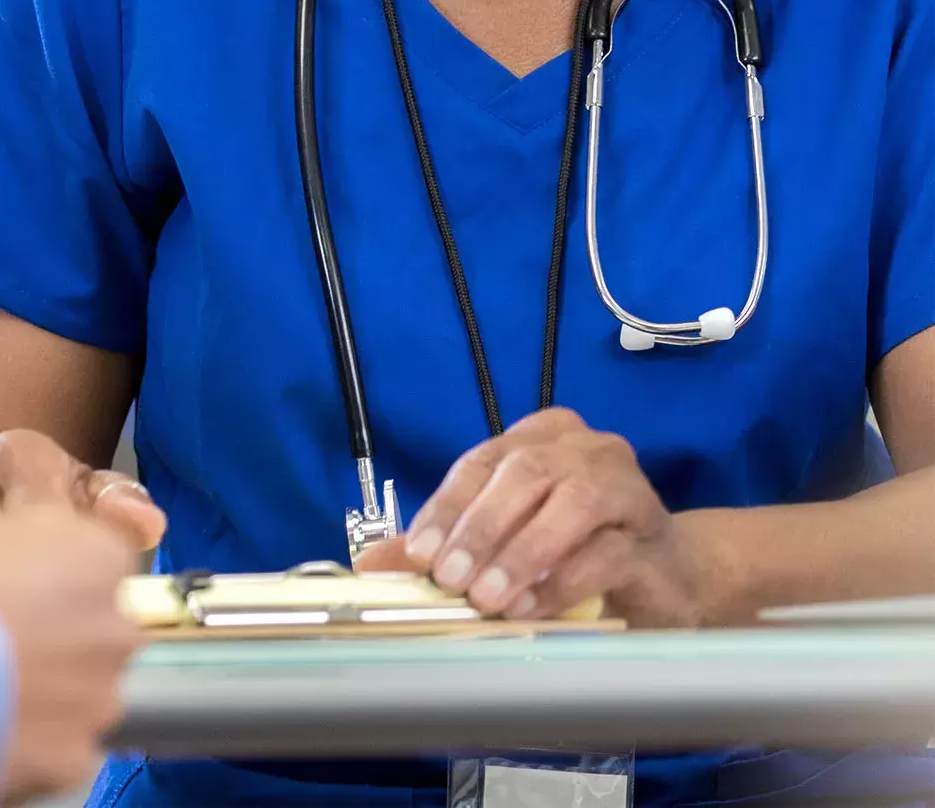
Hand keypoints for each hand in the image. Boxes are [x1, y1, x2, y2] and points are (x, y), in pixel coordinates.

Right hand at [0, 428, 153, 804]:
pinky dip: (26, 712)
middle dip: (36, 581)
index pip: (71, 506)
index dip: (18, 501)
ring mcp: (97, 699)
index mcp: (100, 552)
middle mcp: (116, 627)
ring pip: (71, 661)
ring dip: (36, 651)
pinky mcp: (70, 758)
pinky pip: (55, 725)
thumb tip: (1, 467)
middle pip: (75, 589)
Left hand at [355, 407, 707, 626]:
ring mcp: (625, 485)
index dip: (445, 507)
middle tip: (449, 579)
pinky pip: (605, 552)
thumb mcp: (508, 538)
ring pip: (567, 506)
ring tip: (487, 598)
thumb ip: (446, 544)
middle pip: (522, 475)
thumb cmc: (579, 549)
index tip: (418, 554)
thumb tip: (372, 565)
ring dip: (520, 554)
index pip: (480, 463)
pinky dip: (562, 580)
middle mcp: (585, 447)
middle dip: (479, 529)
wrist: (671, 577)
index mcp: (541, 435)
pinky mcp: (650, 534)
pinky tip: (533, 608)